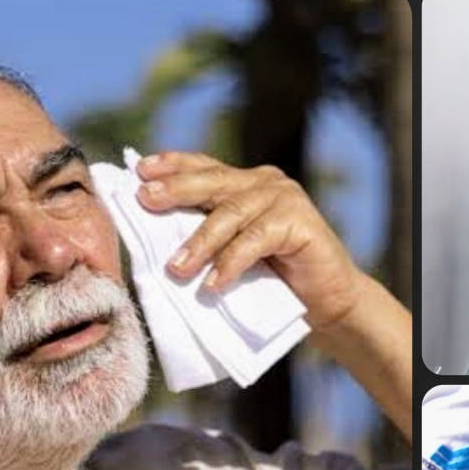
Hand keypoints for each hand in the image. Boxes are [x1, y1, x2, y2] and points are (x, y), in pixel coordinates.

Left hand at [135, 151, 362, 329]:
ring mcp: (285, 198)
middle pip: (214, 182)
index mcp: (247, 183)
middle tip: (146, 199)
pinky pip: (255, 239)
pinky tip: (214, 283)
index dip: (174, 165)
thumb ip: (208, 235)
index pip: (206, 167)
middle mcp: (266, 183)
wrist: (327, 304)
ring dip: (201, 242)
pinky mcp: (300, 222)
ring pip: (232, 213)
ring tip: (176, 268)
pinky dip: (232, 262)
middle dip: (177, 189)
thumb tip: (154, 234)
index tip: (141, 170)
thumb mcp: (233, 251)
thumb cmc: (276, 281)